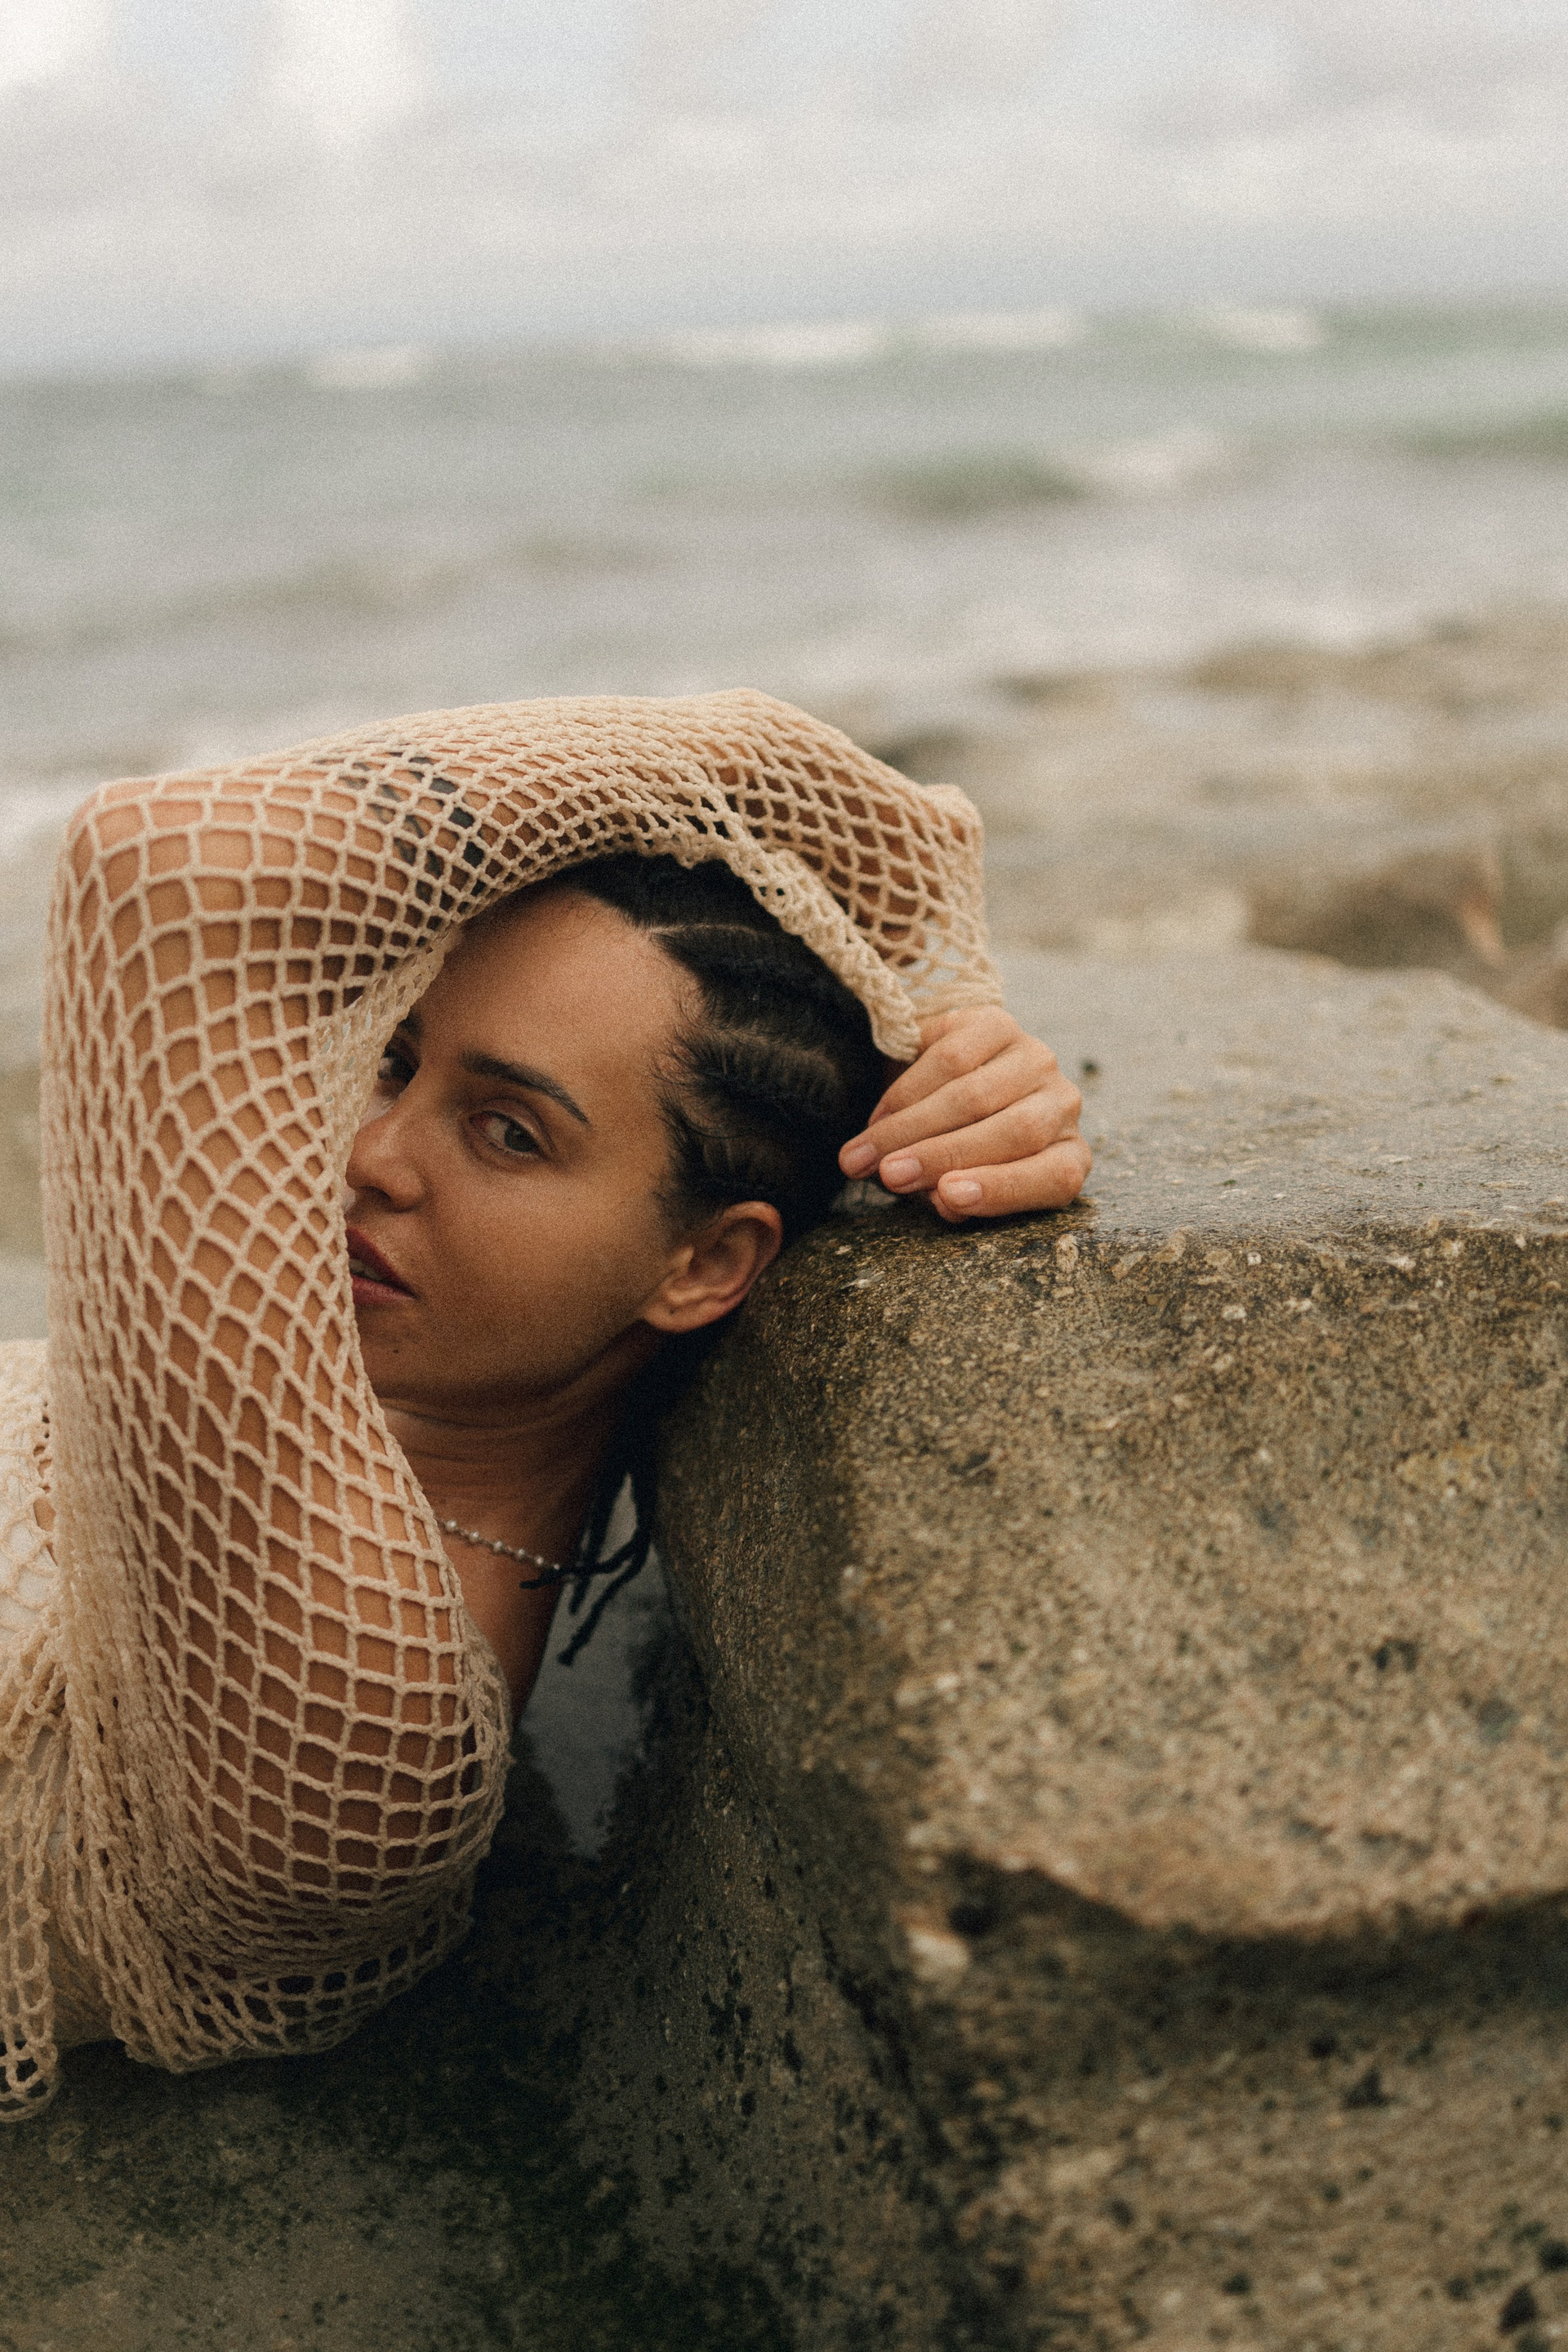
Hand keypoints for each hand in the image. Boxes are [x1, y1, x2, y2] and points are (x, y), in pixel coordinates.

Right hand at [838, 1007, 1090, 1222]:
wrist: (935, 1089)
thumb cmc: (951, 1154)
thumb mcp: (955, 1188)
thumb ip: (953, 1199)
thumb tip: (945, 1200)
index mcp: (1067, 1155)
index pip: (1055, 1176)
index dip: (1002, 1189)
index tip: (948, 1196)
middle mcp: (1063, 1104)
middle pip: (1014, 1131)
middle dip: (941, 1155)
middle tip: (889, 1175)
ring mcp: (1036, 1059)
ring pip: (975, 1095)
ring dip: (912, 1126)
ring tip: (866, 1153)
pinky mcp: (998, 1023)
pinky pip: (952, 1057)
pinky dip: (908, 1090)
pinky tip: (880, 1116)